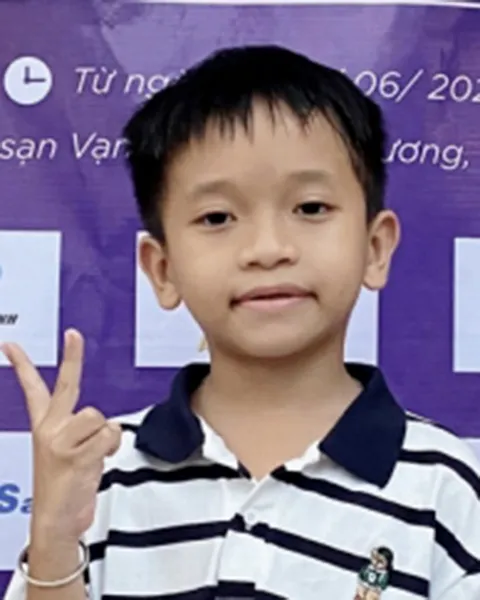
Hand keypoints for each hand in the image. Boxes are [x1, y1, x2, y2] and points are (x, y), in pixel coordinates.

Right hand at [1, 330, 121, 541]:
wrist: (56, 519)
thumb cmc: (65, 483)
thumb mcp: (67, 451)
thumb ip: (81, 431)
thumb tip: (105, 423)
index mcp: (45, 425)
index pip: (32, 389)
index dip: (22, 365)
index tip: (11, 345)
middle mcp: (50, 429)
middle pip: (67, 385)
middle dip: (71, 356)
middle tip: (74, 334)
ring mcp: (61, 441)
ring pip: (98, 416)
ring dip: (105, 435)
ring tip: (94, 453)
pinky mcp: (75, 455)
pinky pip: (108, 435)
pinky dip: (111, 447)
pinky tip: (98, 461)